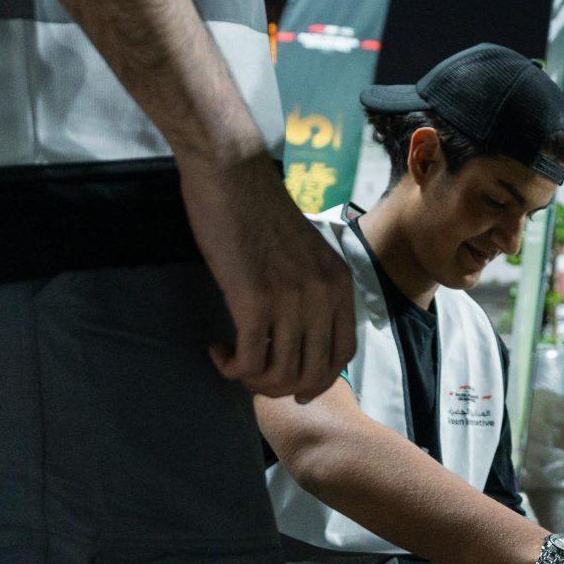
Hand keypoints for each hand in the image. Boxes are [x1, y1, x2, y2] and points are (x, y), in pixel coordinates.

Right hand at [180, 150, 354, 399]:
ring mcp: (291, 298)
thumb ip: (314, 290)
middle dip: (282, 387)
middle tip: (254, 374)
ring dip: (252, 379)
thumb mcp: (308, 253)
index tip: (292, 384)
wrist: (232, 175)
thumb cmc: (261, 212)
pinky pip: (249, 360)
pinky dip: (231, 366)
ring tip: (233, 360)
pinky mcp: (253, 299)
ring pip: (280, 374)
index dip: (318, 379)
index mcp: (340, 283)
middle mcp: (323, 294)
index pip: (344, 354)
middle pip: (314, 374)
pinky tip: (219, 349)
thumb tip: (304, 337)